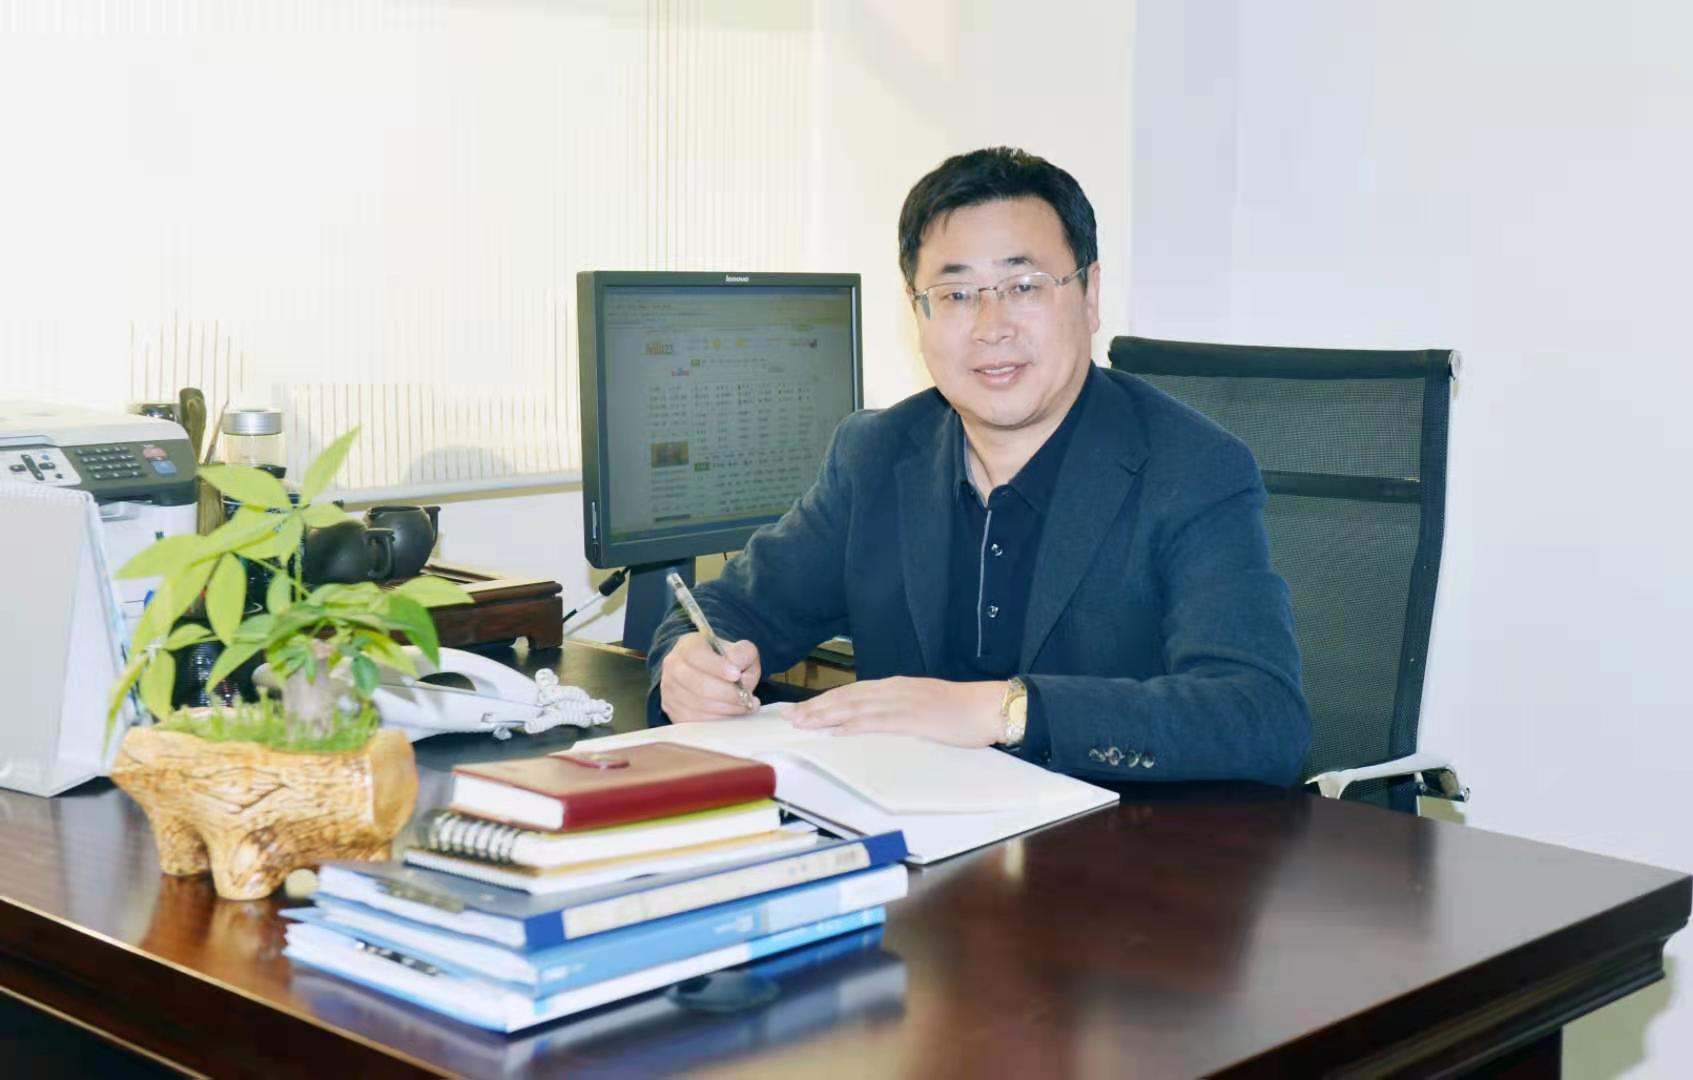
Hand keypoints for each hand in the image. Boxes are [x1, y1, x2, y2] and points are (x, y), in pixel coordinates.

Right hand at [659, 633, 761, 722]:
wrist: (710, 675)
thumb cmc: (725, 662)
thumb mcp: (739, 650)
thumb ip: (743, 653)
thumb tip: (737, 666)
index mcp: (687, 645)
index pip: (695, 655)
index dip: (716, 666)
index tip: (736, 675)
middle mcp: (673, 666)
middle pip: (696, 683)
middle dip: (726, 693)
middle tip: (747, 696)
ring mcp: (670, 690)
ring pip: (697, 704)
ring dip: (726, 708)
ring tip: (745, 705)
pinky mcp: (673, 710)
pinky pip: (695, 720)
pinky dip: (718, 719)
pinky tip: (733, 714)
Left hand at [786, 677, 1003, 747]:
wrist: (988, 707)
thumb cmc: (959, 710)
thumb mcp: (922, 704)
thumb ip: (898, 710)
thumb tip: (873, 721)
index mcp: (895, 687)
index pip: (852, 692)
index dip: (824, 701)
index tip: (801, 709)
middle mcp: (894, 690)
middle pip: (847, 697)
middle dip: (816, 707)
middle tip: (790, 716)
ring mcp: (902, 703)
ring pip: (856, 707)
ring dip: (827, 715)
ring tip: (804, 723)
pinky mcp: (913, 719)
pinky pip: (879, 722)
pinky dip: (856, 725)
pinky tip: (838, 731)